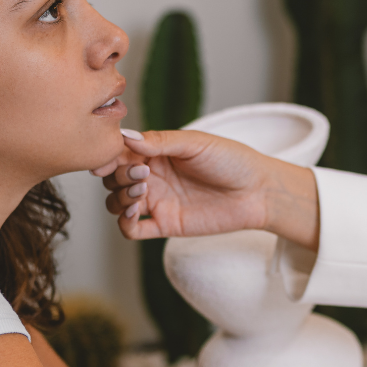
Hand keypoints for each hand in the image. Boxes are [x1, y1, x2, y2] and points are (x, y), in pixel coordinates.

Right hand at [94, 129, 318, 249]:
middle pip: (114, 179)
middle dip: (118, 177)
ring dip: (119, 199)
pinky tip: (135, 214)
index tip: (108, 159)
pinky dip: (125, 224)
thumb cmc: (231, 160)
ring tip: (142, 193)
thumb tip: (126, 136)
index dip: (108, 157)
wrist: (258, 192)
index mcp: (155, 152)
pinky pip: (133, 230)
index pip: (119, 154)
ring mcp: (158, 201)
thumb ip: (160, 141)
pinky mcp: (166, 225)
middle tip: (142, 175)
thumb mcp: (195, 143)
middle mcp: (152, 177)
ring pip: (117, 203)